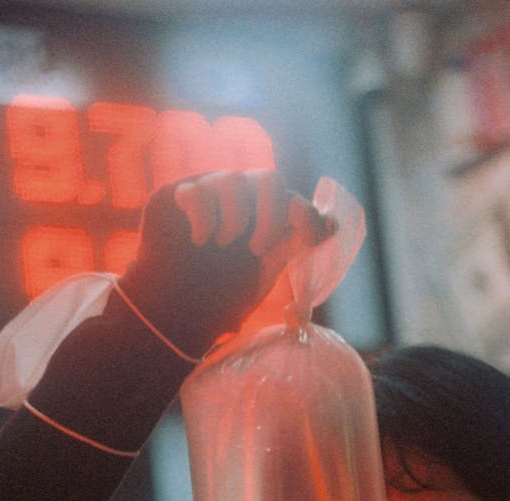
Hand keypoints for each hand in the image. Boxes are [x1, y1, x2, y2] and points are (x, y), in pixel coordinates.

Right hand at [118, 170, 334, 357]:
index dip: (306, 215)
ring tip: (223, 244)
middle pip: (270, 179)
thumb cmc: (219, 297)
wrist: (175, 311)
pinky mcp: (179, 195)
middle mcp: (240, 202)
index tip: (308, 241)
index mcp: (264, 220)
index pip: (294, 201)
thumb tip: (334, 222)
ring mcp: (209, 194)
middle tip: (256, 249)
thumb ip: (292, 247)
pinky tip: (199, 241)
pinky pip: (198, 190)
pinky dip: (203, 216)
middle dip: (270, 215)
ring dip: (235, 217)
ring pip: (234, 179)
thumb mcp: (262, 276)